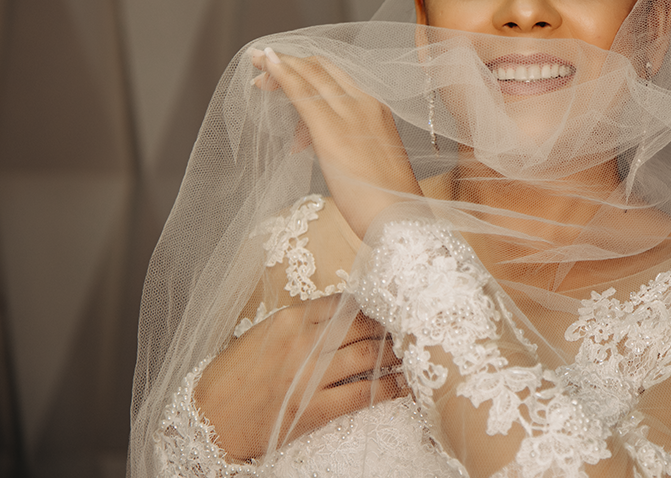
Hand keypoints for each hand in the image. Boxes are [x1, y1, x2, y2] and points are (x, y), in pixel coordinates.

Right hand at [194, 297, 405, 461]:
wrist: (207, 419)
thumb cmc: (233, 376)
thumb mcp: (263, 335)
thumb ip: (300, 324)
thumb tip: (341, 317)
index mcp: (289, 320)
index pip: (343, 303)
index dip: (370, 306)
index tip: (387, 309)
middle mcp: (302, 343)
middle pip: (362, 326)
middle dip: (389, 326)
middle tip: (408, 329)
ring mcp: (309, 376)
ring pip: (367, 355)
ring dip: (394, 354)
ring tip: (410, 353)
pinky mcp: (314, 408)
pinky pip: (363, 395)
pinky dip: (388, 388)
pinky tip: (404, 386)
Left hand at [250, 47, 422, 238]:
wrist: (399, 217)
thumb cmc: (385, 200)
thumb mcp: (364, 160)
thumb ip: (338, 141)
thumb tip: (304, 137)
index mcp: (376, 110)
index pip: (336, 77)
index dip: (306, 68)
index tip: (283, 69)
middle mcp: (364, 104)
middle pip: (321, 69)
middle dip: (290, 62)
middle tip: (261, 64)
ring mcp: (350, 113)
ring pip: (310, 74)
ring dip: (280, 66)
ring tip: (258, 73)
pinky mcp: (331, 128)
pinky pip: (302, 91)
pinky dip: (281, 73)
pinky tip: (265, 65)